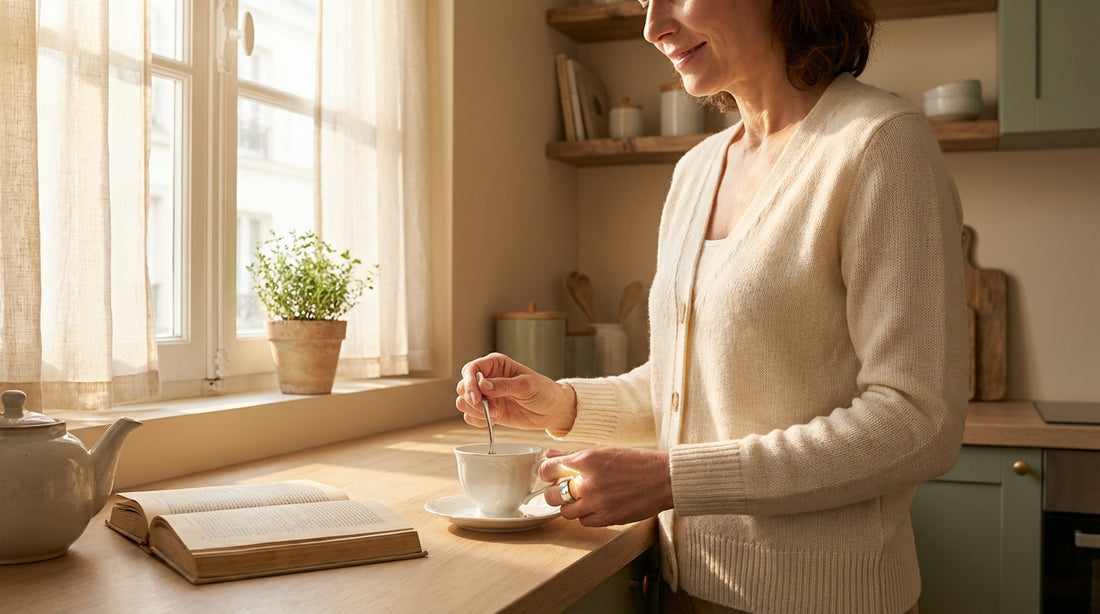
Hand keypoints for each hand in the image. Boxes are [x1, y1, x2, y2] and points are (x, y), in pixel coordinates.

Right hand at [454, 353, 576, 432]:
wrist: (553, 411)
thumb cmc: (544, 391)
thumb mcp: (527, 385)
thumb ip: (504, 385)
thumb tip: (483, 385)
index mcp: (496, 365)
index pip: (471, 369)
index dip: (469, 382)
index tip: (476, 396)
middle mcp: (488, 379)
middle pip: (463, 387)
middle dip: (473, 400)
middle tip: (491, 409)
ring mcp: (487, 396)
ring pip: (463, 402)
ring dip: (476, 411)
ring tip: (497, 414)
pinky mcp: (489, 411)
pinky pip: (471, 417)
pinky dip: (477, 421)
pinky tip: (492, 422)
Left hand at [539, 447, 671, 526]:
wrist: (663, 479)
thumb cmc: (636, 462)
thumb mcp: (603, 451)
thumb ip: (573, 454)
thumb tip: (549, 453)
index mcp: (587, 460)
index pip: (547, 469)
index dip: (546, 472)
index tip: (550, 474)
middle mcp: (589, 483)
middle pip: (551, 495)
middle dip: (555, 492)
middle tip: (564, 488)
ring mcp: (597, 503)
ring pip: (565, 512)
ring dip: (570, 505)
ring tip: (583, 498)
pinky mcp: (607, 519)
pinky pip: (583, 522)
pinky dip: (585, 515)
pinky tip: (595, 506)